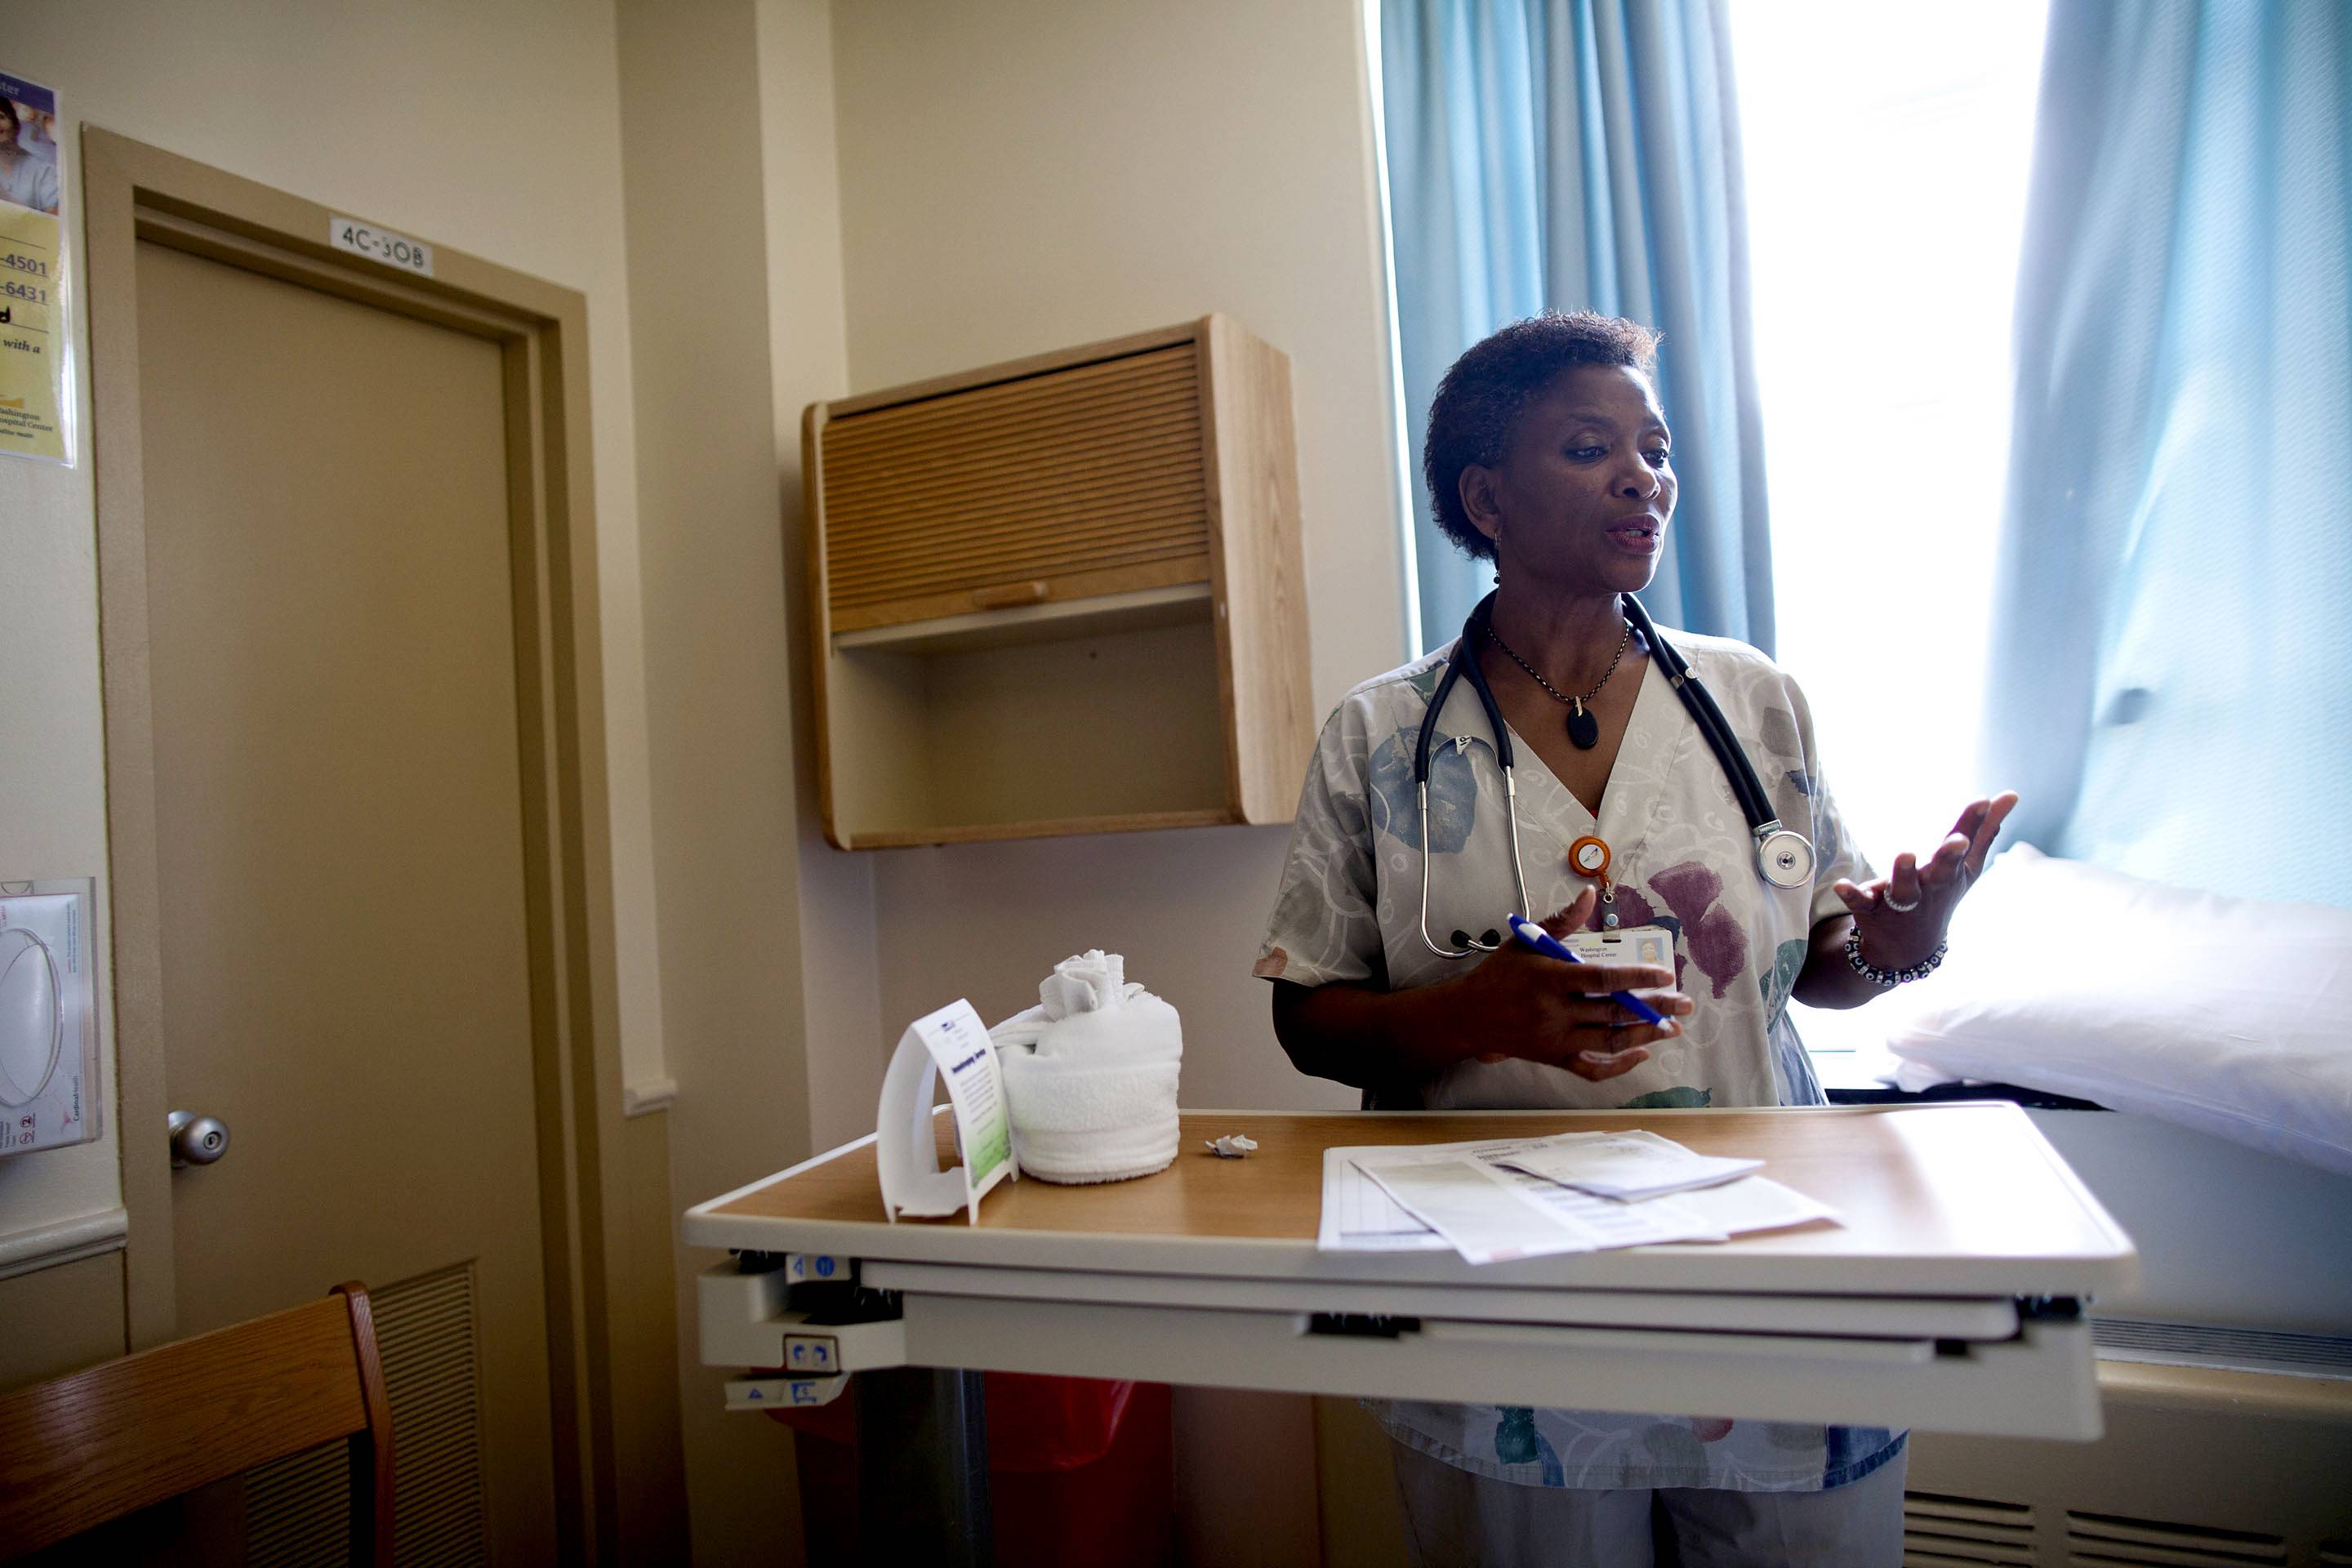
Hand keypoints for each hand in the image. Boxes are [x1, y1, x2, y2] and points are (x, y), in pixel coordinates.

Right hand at [1443, 888, 1692, 1080]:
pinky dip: (1619, 1066)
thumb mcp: (1526, 941)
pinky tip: (1641, 1054)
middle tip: (1685, 1004)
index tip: (1666, 976)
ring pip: (1610, 1041)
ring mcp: (1556, 1039)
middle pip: (1614, 1012)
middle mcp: (1554, 1012)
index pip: (1602, 979)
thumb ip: (1562, 921)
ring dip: (1646, 1036)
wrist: (1467, 1016)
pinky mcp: (1555, 1059)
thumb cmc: (1499, 974)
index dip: (1637, 977)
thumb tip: (1589, 893)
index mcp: (1549, 979)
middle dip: (1656, 1008)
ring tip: (1673, 1028)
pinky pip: (1592, 1069)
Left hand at [1833, 792, 2017, 969]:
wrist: (1909, 948)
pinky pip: (1861, 903)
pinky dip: (1852, 895)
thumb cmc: (1942, 895)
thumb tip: (2010, 794)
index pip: (1966, 843)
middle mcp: (1930, 887)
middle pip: (1942, 871)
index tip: (1982, 799)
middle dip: (1950, 856)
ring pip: (1904, 888)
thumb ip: (1985, 830)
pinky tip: (1841, 885)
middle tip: (1957, 840)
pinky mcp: (1872, 909)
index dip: (1974, 821)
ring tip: (1906, 854)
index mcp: (1951, 872)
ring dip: (1904, 873)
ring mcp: (1901, 901)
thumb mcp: (1967, 868)